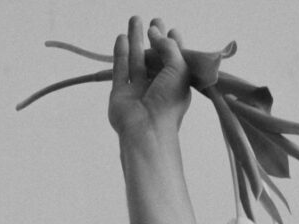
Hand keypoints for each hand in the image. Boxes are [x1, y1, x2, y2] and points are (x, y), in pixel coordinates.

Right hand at [108, 16, 189, 138]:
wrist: (147, 130)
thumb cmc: (168, 103)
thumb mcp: (178, 69)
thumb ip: (168, 47)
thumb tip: (154, 31)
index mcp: (176, 86)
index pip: (176, 61)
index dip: (175, 46)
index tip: (173, 31)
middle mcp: (158, 88)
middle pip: (155, 59)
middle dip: (154, 39)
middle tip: (154, 21)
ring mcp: (139, 91)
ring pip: (136, 60)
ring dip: (136, 40)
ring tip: (135, 19)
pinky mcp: (120, 94)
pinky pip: (120, 69)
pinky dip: (120, 53)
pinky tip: (122, 38)